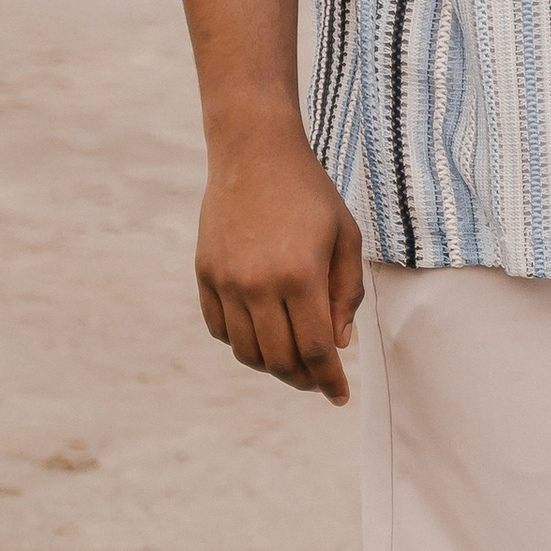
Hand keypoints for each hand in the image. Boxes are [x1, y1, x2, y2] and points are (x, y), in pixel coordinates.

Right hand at [194, 116, 365, 402]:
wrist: (254, 153)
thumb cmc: (310, 194)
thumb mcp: (345, 238)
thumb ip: (346, 294)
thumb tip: (338, 344)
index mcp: (301, 276)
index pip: (316, 351)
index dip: (330, 381)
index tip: (340, 397)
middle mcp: (259, 285)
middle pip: (280, 361)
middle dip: (304, 380)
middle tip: (319, 381)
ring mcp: (227, 281)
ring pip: (246, 352)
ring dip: (272, 366)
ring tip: (292, 360)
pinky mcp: (205, 274)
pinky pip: (220, 329)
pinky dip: (241, 343)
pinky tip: (261, 335)